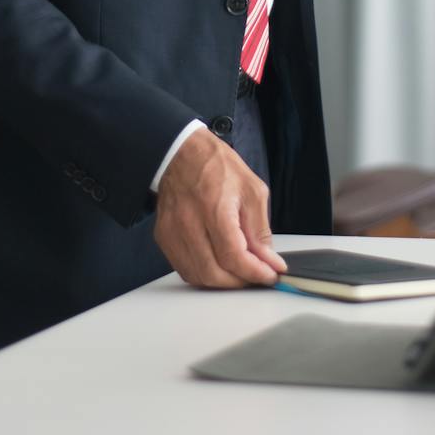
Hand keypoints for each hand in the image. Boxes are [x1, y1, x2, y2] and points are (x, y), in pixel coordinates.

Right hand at [153, 127, 286, 287]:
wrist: (182, 153)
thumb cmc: (217, 167)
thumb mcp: (252, 191)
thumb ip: (260, 230)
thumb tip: (269, 260)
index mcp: (215, 209)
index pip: (233, 257)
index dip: (255, 272)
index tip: (269, 274)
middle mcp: (189, 223)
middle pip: (214, 273)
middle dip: (240, 281)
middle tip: (257, 275)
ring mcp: (173, 232)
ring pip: (197, 276)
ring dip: (222, 281)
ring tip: (239, 271)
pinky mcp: (164, 237)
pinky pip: (184, 268)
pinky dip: (204, 274)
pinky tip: (218, 265)